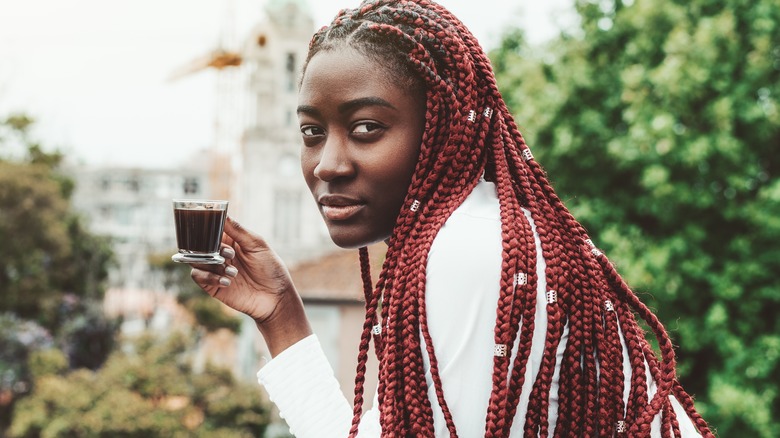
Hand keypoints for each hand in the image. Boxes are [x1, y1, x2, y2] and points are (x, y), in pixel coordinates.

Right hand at [190, 216, 311, 354]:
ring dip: (214, 264)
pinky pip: (198, 276)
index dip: (207, 226)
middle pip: (200, 243)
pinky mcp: (212, 285)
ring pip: (197, 259)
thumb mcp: (257, 245)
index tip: (208, 227)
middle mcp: (220, 253)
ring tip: (234, 272)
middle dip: (210, 248)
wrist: (275, 297)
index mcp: (230, 240)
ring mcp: (215, 269)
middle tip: (229, 255)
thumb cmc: (270, 268)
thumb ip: (238, 231)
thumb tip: (223, 215)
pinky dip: (210, 277)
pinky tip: (228, 282)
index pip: (211, 228)